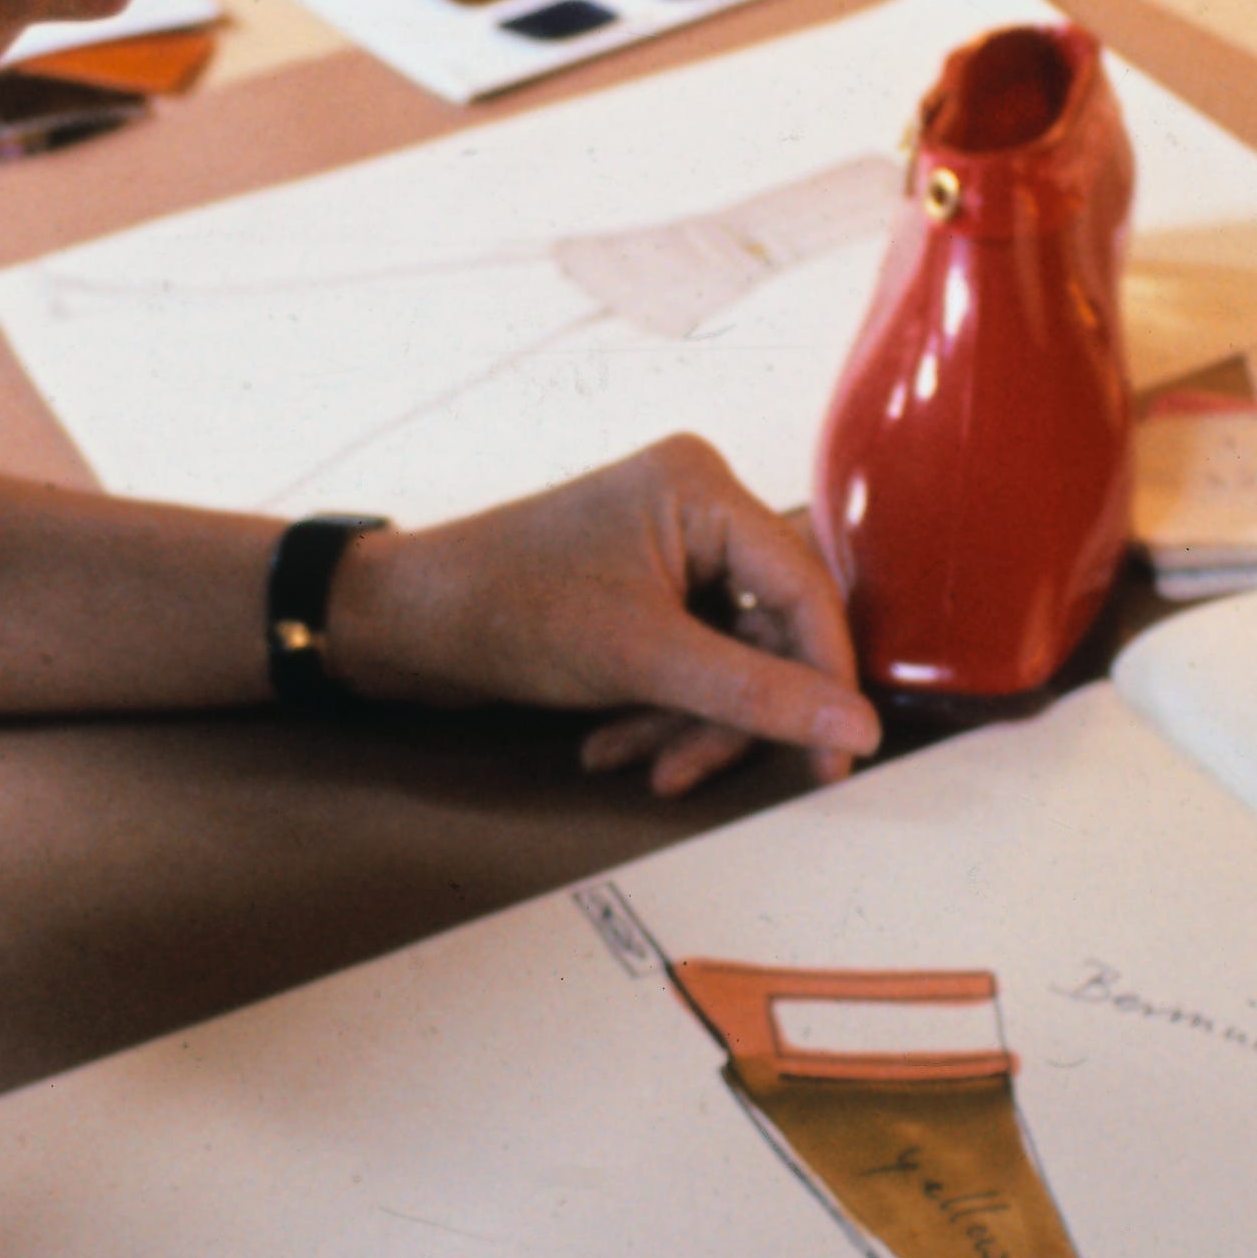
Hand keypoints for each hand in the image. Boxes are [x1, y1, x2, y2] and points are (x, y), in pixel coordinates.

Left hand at [322, 436, 878, 792]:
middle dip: (729, 712)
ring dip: (688, 724)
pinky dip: (662, 713)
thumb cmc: (504, 607)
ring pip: (732, 660)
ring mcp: (672, 551)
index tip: (837, 758)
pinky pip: (694, 663)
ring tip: (636, 761)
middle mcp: (697, 507)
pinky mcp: (648, 593)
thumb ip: (756, 696)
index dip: (827, 678)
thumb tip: (855, 730)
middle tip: (691, 770)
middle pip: (770, 632)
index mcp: (703, 486)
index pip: (806, 588)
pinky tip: (613, 744)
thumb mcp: (641, 659)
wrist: (401, 624)